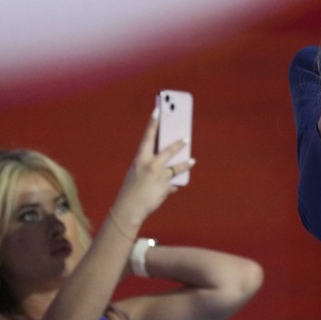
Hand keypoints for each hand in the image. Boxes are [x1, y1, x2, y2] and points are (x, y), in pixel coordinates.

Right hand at [113, 109, 193, 224]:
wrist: (129, 209)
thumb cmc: (132, 189)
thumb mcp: (137, 173)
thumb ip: (148, 164)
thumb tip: (165, 160)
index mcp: (140, 159)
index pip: (147, 137)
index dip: (153, 123)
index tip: (158, 110)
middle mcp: (150, 165)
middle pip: (167, 150)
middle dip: (177, 144)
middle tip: (186, 138)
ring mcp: (159, 176)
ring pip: (176, 167)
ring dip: (185, 163)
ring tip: (192, 160)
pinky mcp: (165, 187)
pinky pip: (173, 183)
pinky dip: (173, 185)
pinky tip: (174, 187)